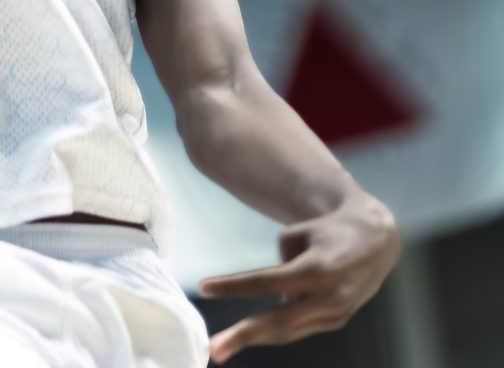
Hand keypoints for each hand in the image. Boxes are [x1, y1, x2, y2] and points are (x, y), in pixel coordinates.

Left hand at [198, 194, 400, 359]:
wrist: (375, 241)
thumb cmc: (327, 230)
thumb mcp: (298, 234)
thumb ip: (279, 265)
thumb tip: (272, 296)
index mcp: (316, 269)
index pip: (267, 281)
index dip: (234, 286)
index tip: (203, 287)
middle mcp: (328, 298)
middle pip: (278, 321)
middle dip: (243, 336)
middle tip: (212, 349)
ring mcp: (334, 315)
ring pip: (287, 331)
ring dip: (254, 339)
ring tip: (223, 348)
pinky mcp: (336, 322)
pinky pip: (298, 329)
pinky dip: (274, 331)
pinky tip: (254, 333)